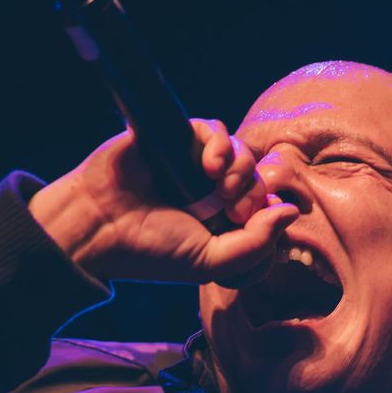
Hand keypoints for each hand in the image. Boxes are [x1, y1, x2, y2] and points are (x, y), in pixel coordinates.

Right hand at [28, 119, 296, 284]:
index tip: (249, 226)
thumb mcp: (210, 263)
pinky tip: (211, 165)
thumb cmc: (150, 250)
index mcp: (221, 225)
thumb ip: (255, 245)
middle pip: (259, 182)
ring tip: (221, 187)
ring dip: (242, 169)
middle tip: (233, 209)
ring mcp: (194, 165)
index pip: (266, 213)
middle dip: (256, 195)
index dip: (269, 218)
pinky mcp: (177, 139)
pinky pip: (214, 130)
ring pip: (242, 154)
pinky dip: (221, 144)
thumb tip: (291, 210)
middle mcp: (211, 194)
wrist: (100, 227)